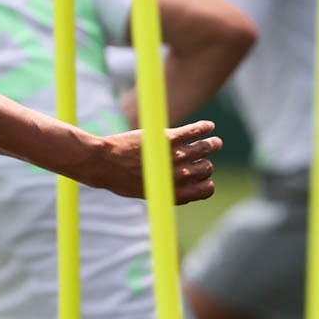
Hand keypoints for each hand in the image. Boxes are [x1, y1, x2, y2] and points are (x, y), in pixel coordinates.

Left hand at [90, 120, 220, 202]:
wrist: (102, 163)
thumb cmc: (120, 178)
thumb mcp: (146, 191)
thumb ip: (167, 189)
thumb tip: (182, 186)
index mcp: (174, 193)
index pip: (206, 190)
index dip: (207, 184)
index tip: (204, 179)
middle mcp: (178, 176)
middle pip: (206, 168)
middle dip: (206, 164)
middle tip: (203, 159)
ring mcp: (174, 156)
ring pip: (205, 149)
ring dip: (213, 144)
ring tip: (215, 142)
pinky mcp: (166, 138)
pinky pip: (193, 132)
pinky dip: (203, 127)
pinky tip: (208, 126)